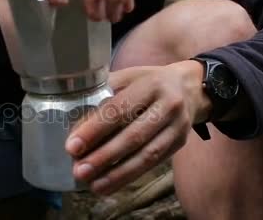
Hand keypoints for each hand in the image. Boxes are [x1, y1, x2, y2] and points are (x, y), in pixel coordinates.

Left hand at [64, 61, 211, 194]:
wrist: (189, 87)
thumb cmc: (147, 82)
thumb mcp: (127, 77)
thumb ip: (102, 94)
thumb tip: (74, 125)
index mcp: (150, 84)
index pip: (119, 109)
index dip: (95, 129)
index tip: (72, 146)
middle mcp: (168, 105)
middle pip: (134, 135)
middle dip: (104, 156)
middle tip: (79, 171)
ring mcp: (177, 126)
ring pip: (146, 155)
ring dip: (117, 173)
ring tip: (94, 185)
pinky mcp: (179, 143)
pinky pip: (153, 163)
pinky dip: (130, 176)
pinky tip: (110, 184)